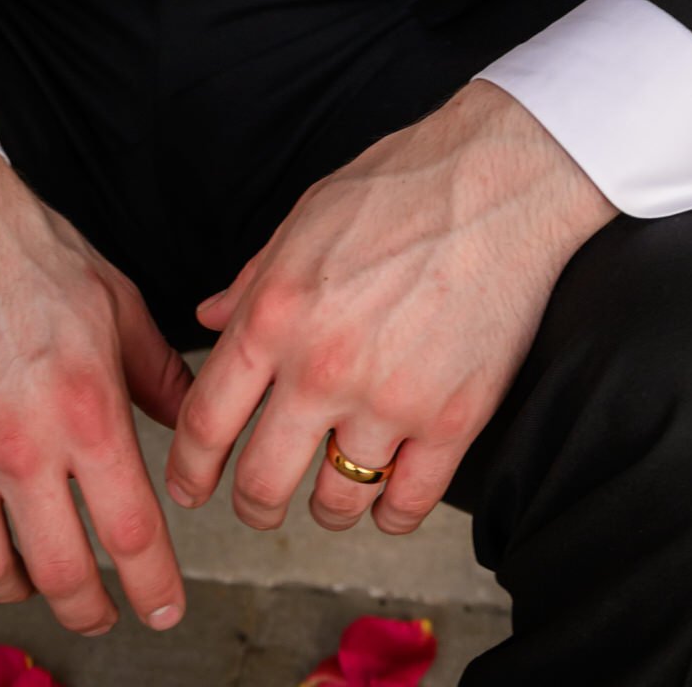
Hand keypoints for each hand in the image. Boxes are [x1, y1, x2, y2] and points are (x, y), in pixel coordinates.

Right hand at [0, 147, 192, 636]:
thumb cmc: (20, 245)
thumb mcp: (112, 299)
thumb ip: (155, 372)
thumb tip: (190, 423)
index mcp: (84, 404)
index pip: (130, 529)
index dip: (153, 584)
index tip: (164, 607)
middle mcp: (17, 442)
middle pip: (61, 570)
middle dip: (90, 607)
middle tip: (102, 613)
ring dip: (19, 587)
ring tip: (38, 580)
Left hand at [166, 82, 613, 539]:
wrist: (501, 180)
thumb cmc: (404, 185)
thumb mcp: (306, 217)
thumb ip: (254, 280)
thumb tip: (210, 319)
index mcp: (276, 315)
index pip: (207, 422)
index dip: (190, 468)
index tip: (192, 486)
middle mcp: (323, 368)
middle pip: (262, 484)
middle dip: (255, 503)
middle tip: (263, 501)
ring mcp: (390, 400)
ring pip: (338, 503)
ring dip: (330, 504)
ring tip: (337, 486)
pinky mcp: (453, 420)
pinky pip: (408, 505)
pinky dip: (392, 512)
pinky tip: (390, 492)